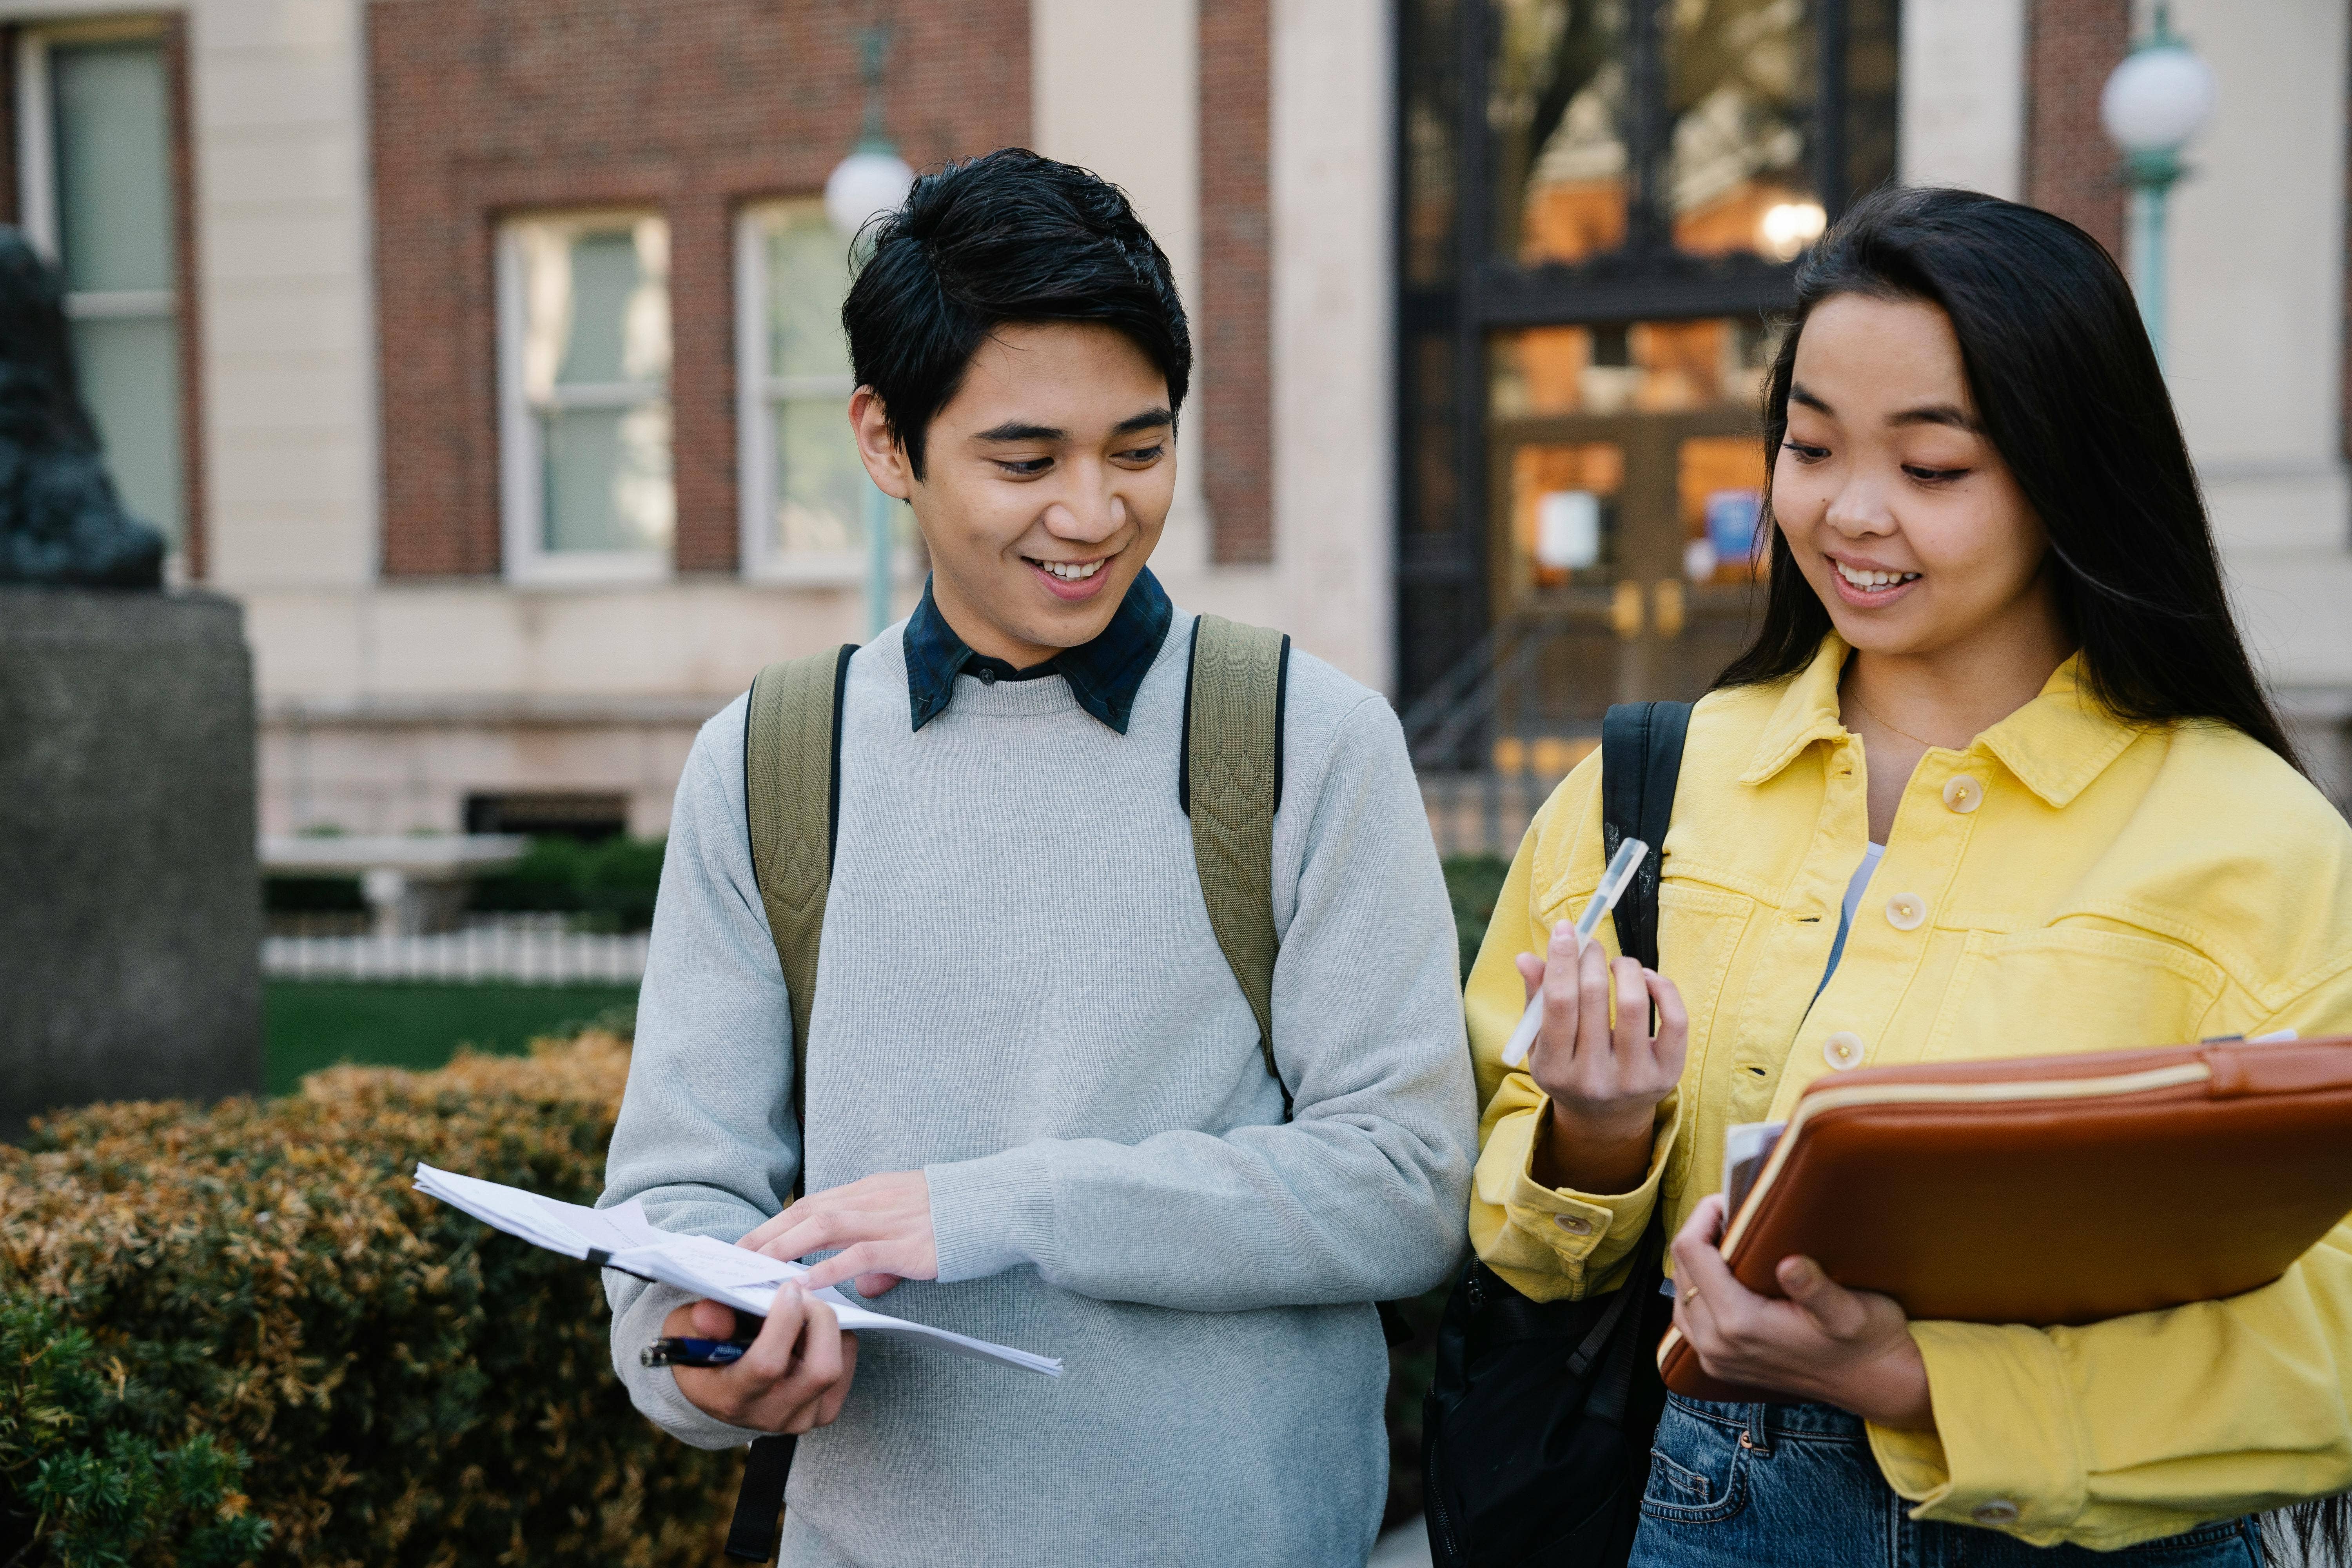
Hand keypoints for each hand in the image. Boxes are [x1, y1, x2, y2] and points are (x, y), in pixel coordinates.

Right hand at [664, 1292, 856, 1433]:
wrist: (716, 1390)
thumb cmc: (701, 1352)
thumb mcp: (684, 1332)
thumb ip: (697, 1322)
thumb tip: (713, 1315)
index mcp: (732, 1398)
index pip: (768, 1364)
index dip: (784, 1321)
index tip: (787, 1288)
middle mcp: (771, 1415)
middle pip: (821, 1370)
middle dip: (821, 1320)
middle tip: (807, 1292)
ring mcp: (801, 1418)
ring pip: (837, 1367)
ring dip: (829, 1327)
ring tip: (806, 1307)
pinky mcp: (822, 1412)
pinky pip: (847, 1367)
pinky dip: (838, 1339)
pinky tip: (814, 1327)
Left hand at [738, 1170, 937, 1295]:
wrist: (998, 1203)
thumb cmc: (957, 1218)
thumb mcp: (910, 1228)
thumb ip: (883, 1258)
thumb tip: (866, 1288)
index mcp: (871, 1191)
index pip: (812, 1203)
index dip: (777, 1222)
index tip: (748, 1241)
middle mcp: (872, 1199)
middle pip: (807, 1212)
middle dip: (768, 1234)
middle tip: (734, 1257)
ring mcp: (888, 1219)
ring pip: (823, 1226)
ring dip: (785, 1248)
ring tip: (754, 1269)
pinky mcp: (905, 1243)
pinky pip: (858, 1255)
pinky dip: (827, 1270)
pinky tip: (805, 1286)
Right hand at [1516, 920, 1686, 1191]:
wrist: (1607, 1117)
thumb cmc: (1570, 1067)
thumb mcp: (1543, 1043)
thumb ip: (1536, 1001)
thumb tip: (1526, 958)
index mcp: (1555, 1070)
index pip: (1558, 1004)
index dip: (1561, 960)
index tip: (1566, 930)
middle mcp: (1593, 1079)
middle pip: (1592, 998)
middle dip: (1590, 958)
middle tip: (1590, 943)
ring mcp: (1633, 1079)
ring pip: (1633, 1004)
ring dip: (1625, 968)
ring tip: (1617, 962)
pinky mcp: (1667, 1074)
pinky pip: (1674, 1019)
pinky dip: (1662, 987)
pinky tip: (1647, 979)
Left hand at [1669, 1195, 1934, 1429]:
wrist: (1877, 1385)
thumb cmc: (1868, 1341)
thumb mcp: (1851, 1311)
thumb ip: (1816, 1289)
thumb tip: (1789, 1264)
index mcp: (1740, 1325)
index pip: (1691, 1253)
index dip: (1703, 1217)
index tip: (1729, 1201)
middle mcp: (1718, 1345)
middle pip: (1680, 1270)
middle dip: (1699, 1235)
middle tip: (1732, 1215)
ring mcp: (1716, 1359)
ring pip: (1680, 1294)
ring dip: (1695, 1263)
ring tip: (1726, 1240)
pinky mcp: (1720, 1365)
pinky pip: (1689, 1319)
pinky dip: (1699, 1290)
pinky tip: (1723, 1275)